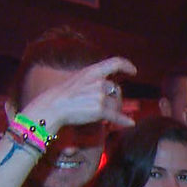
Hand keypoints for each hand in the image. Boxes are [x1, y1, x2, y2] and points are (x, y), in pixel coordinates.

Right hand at [19, 57, 136, 130]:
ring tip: (105, 116)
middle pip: (117, 90)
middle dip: (116, 99)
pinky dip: (124, 120)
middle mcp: (99, 81)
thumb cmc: (62, 96)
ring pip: (116, 104)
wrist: (52, 107)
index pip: (115, 63)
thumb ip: (93, 80)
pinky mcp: (100, 110)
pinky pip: (116, 116)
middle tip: (110, 107)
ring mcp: (100, 96)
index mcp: (92, 71)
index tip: (134, 71)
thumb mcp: (78, 80)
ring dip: (114, 110)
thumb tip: (108, 88)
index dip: (126, 65)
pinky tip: (130, 123)